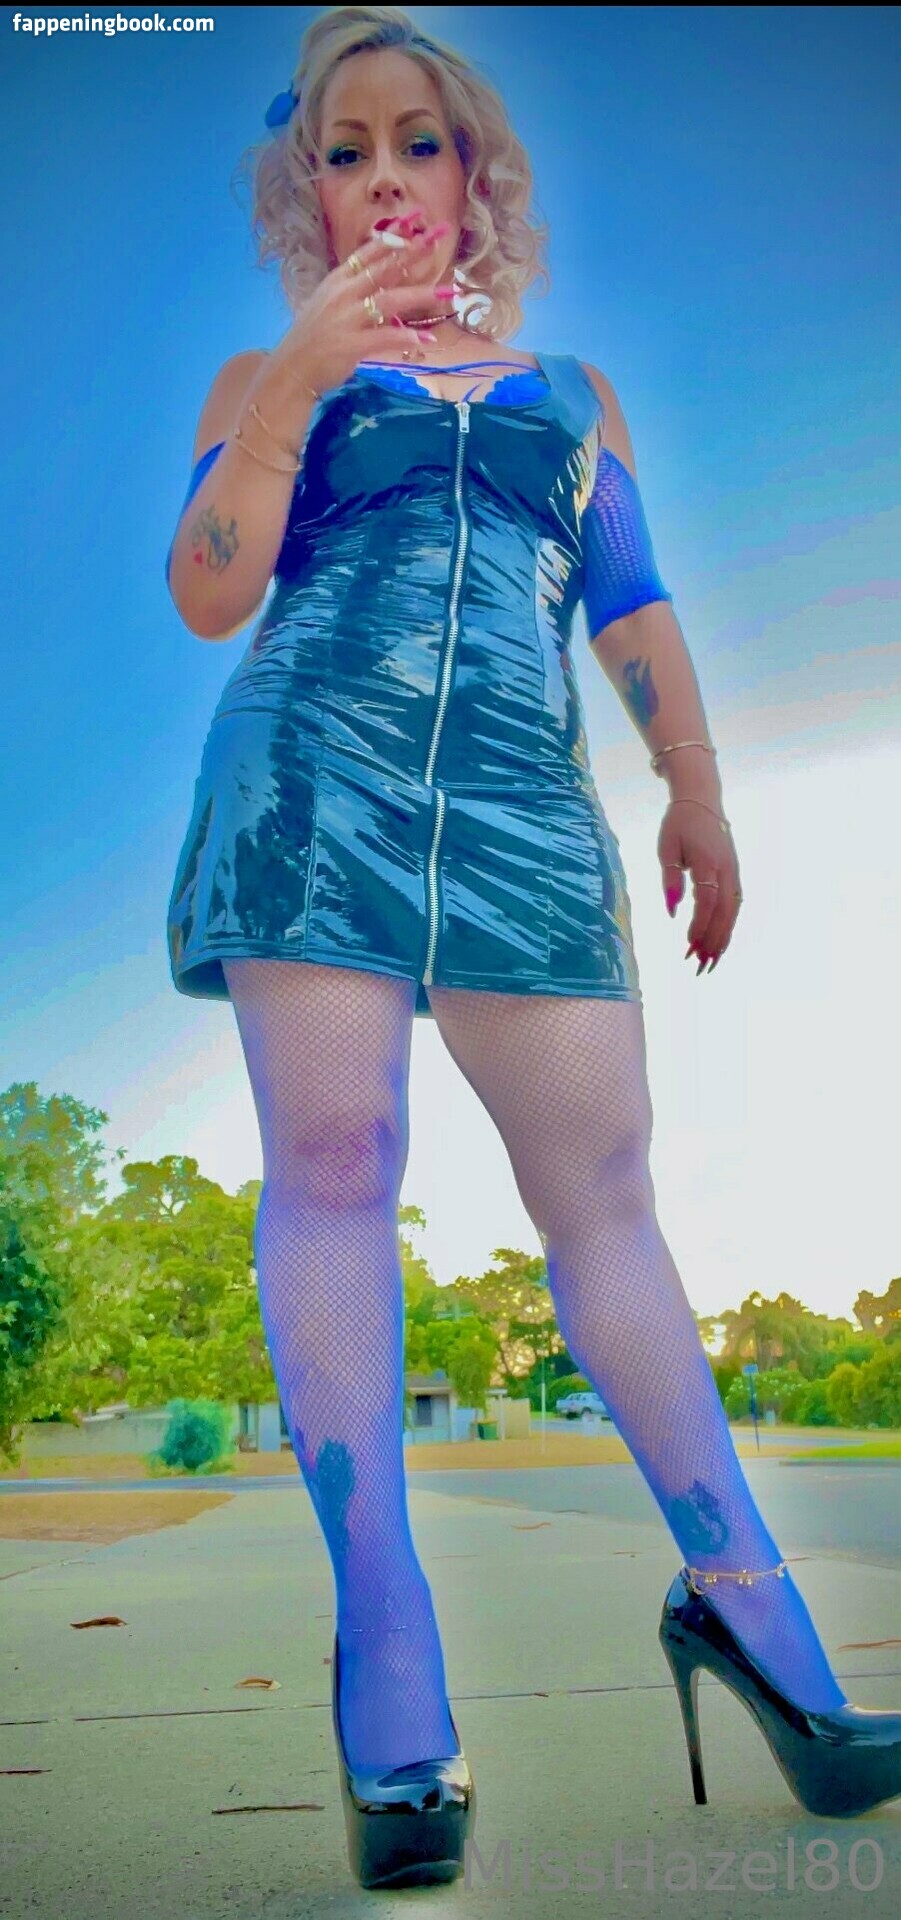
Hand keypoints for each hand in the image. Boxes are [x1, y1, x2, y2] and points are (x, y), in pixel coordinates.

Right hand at [271, 211, 455, 399]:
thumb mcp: (329, 304)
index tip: (416, 216)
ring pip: (391, 299)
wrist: (291, 368)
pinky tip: (427, 339)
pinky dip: (407, 337)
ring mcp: (348, 318)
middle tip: (441, 234)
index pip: (370, 250)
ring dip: (422, 294)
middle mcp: (344, 293)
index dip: (394, 233)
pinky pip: (385, 337)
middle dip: (415, 249)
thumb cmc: (312, 337)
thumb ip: (355, 291)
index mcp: (338, 280)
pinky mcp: (352, 344)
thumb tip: (386, 283)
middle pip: (386, 267)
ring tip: (449, 292)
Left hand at [658, 799, 742, 973]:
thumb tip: (672, 912)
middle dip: (713, 941)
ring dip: (722, 938)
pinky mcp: (735, 873)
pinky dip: (728, 925)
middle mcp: (727, 870)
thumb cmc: (679, 823)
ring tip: (711, 961)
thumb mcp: (667, 849)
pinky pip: (735, 904)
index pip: (706, 902)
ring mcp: (734, 872)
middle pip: (724, 913)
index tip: (688, 946)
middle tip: (700, 965)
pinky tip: (719, 941)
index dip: (699, 926)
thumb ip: (670, 880)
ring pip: (733, 912)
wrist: (702, 800)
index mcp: (709, 863)